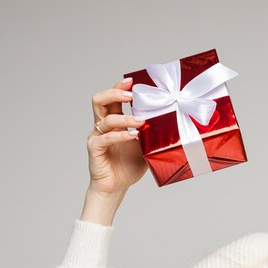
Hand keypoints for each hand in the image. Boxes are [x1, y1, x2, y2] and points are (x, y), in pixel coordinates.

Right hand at [85, 78, 147, 193]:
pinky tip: (133, 136)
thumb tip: (172, 122)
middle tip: (131, 96)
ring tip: (140, 121)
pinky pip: (105, 138)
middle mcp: (102, 125)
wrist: (116, 187)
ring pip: (105, 118)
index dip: (119, 87)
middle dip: (115, 93)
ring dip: (124, 117)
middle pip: (100, 100)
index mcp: (114, 121)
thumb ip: (152, 133)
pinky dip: (120, 135)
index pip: (112, 98)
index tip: (132, 81)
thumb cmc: (129, 165)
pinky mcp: (95, 149)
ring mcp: (97, 136)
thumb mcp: (145, 146)